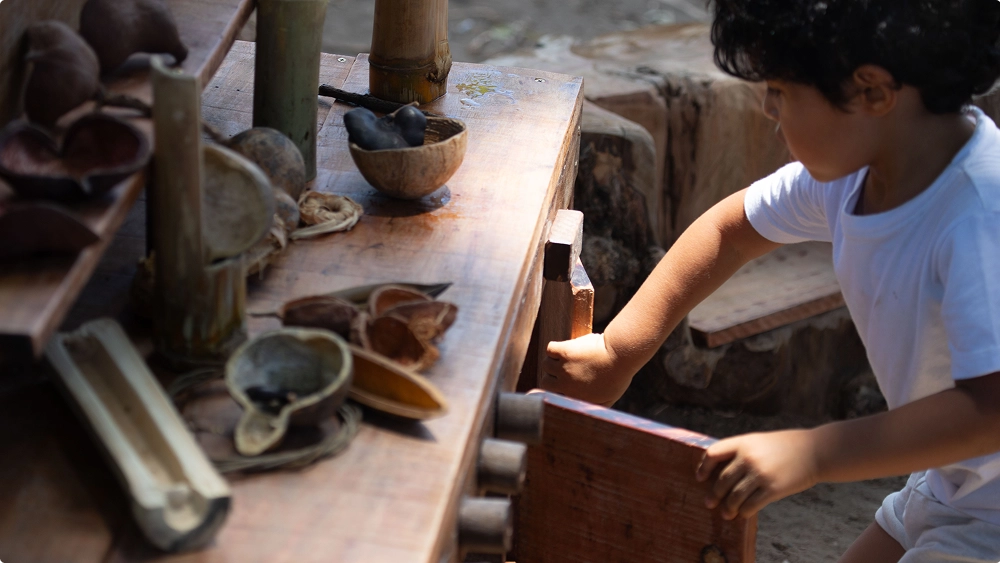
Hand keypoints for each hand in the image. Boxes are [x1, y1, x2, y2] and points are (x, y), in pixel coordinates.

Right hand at [540, 333, 627, 406]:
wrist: (620, 355)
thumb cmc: (618, 375)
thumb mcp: (609, 397)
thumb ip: (596, 406)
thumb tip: (588, 412)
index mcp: (576, 397)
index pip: (554, 396)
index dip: (557, 388)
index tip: (561, 382)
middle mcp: (566, 385)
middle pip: (545, 382)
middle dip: (552, 376)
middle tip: (563, 368)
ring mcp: (564, 368)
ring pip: (546, 364)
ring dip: (554, 360)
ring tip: (567, 356)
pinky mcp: (565, 352)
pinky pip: (550, 349)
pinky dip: (555, 347)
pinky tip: (566, 347)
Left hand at [695, 429, 820, 519]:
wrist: (814, 451)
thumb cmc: (785, 446)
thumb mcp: (758, 441)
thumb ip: (741, 452)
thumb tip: (721, 472)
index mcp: (743, 442)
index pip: (713, 454)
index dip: (703, 467)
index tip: (699, 478)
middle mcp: (748, 457)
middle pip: (722, 480)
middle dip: (714, 494)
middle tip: (709, 503)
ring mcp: (760, 474)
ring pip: (735, 496)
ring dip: (728, 507)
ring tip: (726, 513)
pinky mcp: (773, 489)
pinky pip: (751, 505)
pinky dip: (744, 512)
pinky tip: (743, 514)